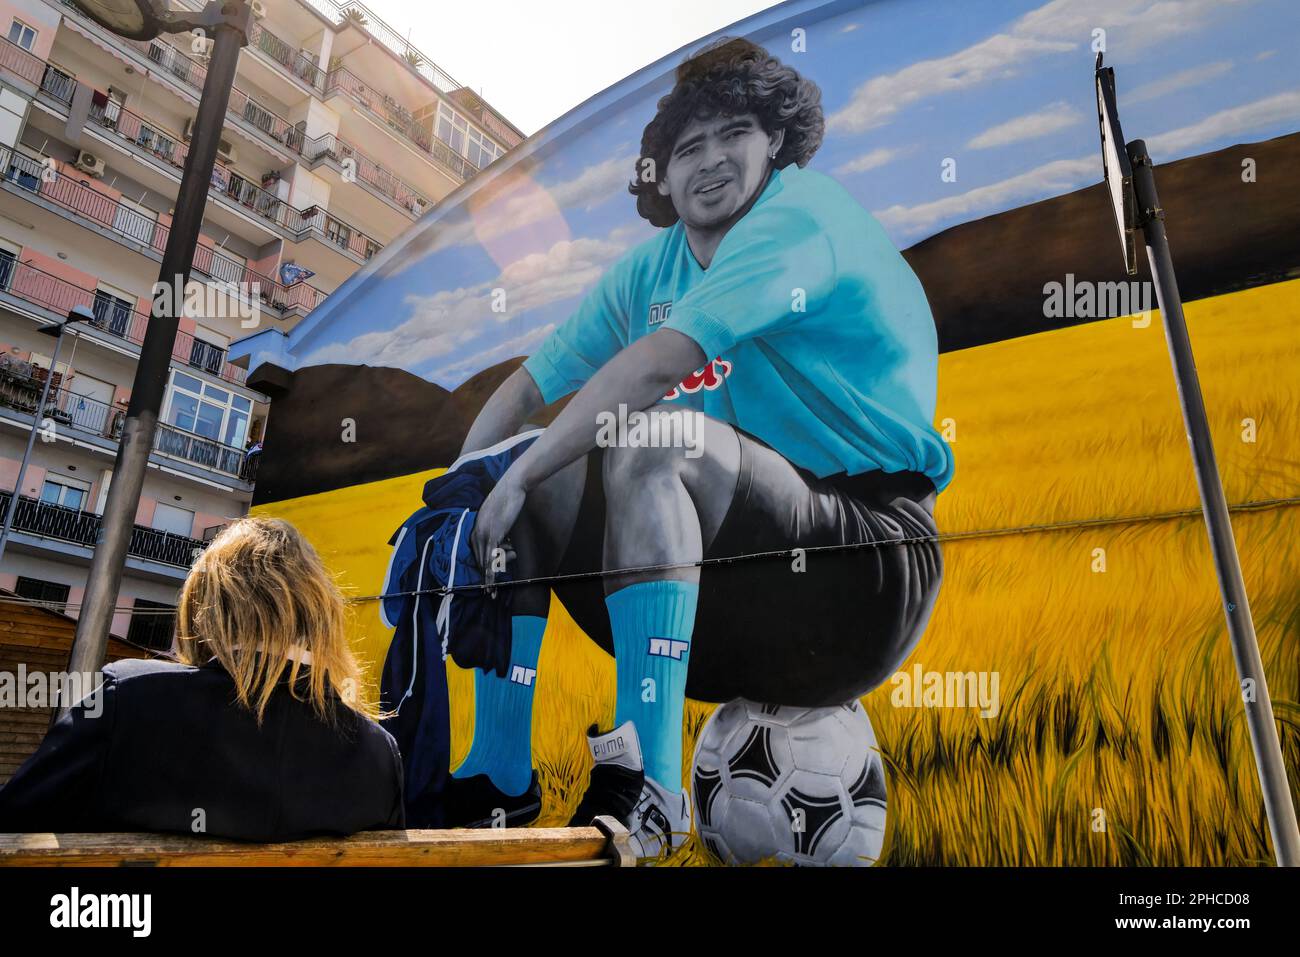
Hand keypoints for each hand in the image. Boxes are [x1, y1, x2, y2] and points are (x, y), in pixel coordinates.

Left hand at [471, 471, 524, 595]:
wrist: (512, 486)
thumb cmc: (508, 499)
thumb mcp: (499, 517)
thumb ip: (498, 531)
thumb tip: (505, 544)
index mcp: (476, 529)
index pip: (477, 554)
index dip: (482, 570)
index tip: (485, 583)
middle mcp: (476, 533)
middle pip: (479, 561)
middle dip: (484, 578)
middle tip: (490, 593)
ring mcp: (484, 534)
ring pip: (484, 563)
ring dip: (489, 579)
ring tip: (496, 586)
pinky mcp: (493, 535)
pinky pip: (491, 558)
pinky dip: (491, 572)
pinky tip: (493, 582)